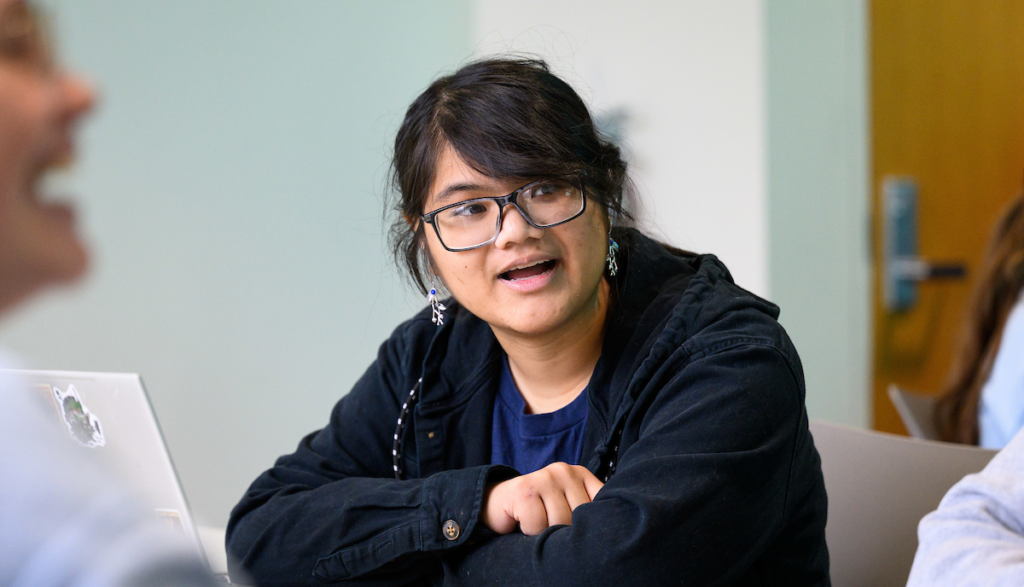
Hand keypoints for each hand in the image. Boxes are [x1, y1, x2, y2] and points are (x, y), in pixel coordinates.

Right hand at [483, 462, 603, 534]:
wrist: (496, 504)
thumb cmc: (538, 511)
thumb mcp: (567, 507)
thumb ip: (586, 511)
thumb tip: (605, 533)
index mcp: (580, 474)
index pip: (600, 504)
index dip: (590, 524)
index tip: (580, 531)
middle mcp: (564, 471)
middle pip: (578, 517)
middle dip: (564, 531)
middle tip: (550, 527)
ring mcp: (544, 477)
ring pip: (559, 522)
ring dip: (545, 533)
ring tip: (537, 524)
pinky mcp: (524, 488)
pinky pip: (536, 524)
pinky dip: (528, 531)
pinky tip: (523, 521)